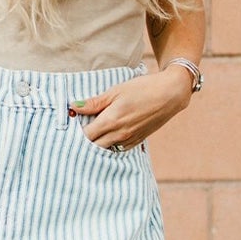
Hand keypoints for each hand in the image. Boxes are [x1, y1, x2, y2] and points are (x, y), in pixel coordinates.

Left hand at [68, 64, 194, 150]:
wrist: (170, 94)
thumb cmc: (142, 89)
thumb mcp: (115, 91)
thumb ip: (94, 103)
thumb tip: (73, 107)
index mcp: (111, 121)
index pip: (85, 136)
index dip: (75, 134)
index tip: (70, 128)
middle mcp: (119, 134)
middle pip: (93, 146)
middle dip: (84, 142)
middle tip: (78, 133)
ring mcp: (129, 140)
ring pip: (105, 150)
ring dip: (96, 145)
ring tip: (91, 136)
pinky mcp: (137, 142)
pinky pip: (117, 149)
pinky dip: (109, 146)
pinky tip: (106, 138)